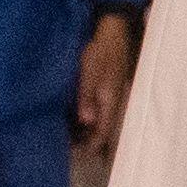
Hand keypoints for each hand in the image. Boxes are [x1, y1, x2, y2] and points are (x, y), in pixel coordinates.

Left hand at [74, 12, 135, 148]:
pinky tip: (80, 118)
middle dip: (90, 141)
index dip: (91, 146)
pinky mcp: (109, 90)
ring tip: (73, 137)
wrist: (113, 32)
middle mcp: (114, 102)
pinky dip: (91, 119)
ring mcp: (113, 96)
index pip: (102, 132)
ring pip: (103, 121)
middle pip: (104, 130)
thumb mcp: (90, 73)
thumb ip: (87, 97)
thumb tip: (86, 122)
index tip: (76, 154)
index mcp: (110, 101)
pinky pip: (101, 111)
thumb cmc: (100, 52)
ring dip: (90, 131)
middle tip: (72, 148)